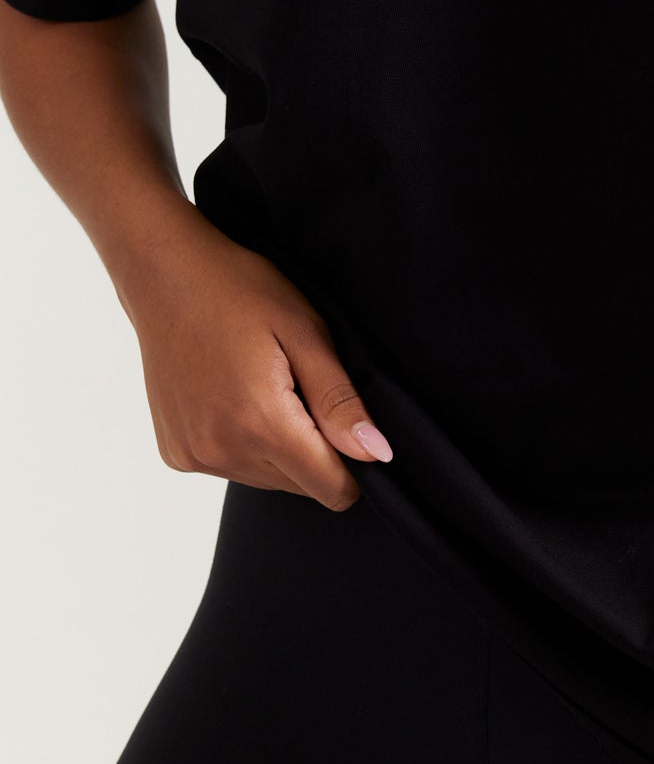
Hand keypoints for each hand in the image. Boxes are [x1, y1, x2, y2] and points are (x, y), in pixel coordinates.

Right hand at [116, 203, 390, 510]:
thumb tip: (377, 455)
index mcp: (261, 424)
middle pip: (301, 486)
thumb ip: (340, 402)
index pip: (331, 488)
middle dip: (316, 449)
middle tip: (300, 386)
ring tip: (266, 385)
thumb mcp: (306, 333)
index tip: (348, 422)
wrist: (165, 275)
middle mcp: (221, 451)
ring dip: (280, 448)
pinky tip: (236, 396)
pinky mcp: (176, 452)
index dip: (355, 464)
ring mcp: (193, 455)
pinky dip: (246, 443)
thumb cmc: (240, 292)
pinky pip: (232, 467)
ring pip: (268, 480)